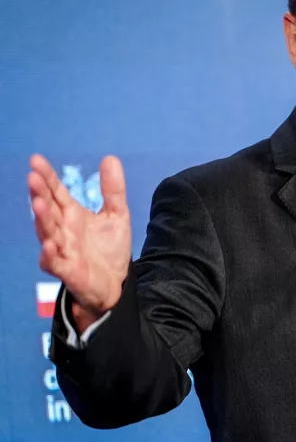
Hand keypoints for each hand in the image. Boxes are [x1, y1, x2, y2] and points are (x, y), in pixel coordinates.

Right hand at [28, 154, 131, 329]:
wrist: (116, 283)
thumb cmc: (109, 249)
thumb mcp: (117, 214)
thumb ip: (113, 189)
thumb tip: (109, 158)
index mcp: (72, 215)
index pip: (56, 192)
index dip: (47, 177)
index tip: (36, 160)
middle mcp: (63, 230)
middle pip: (48, 209)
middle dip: (40, 193)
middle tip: (33, 177)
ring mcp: (62, 249)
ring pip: (47, 232)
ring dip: (42, 219)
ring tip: (38, 203)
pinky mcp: (67, 269)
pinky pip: (54, 262)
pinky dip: (49, 254)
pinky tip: (49, 244)